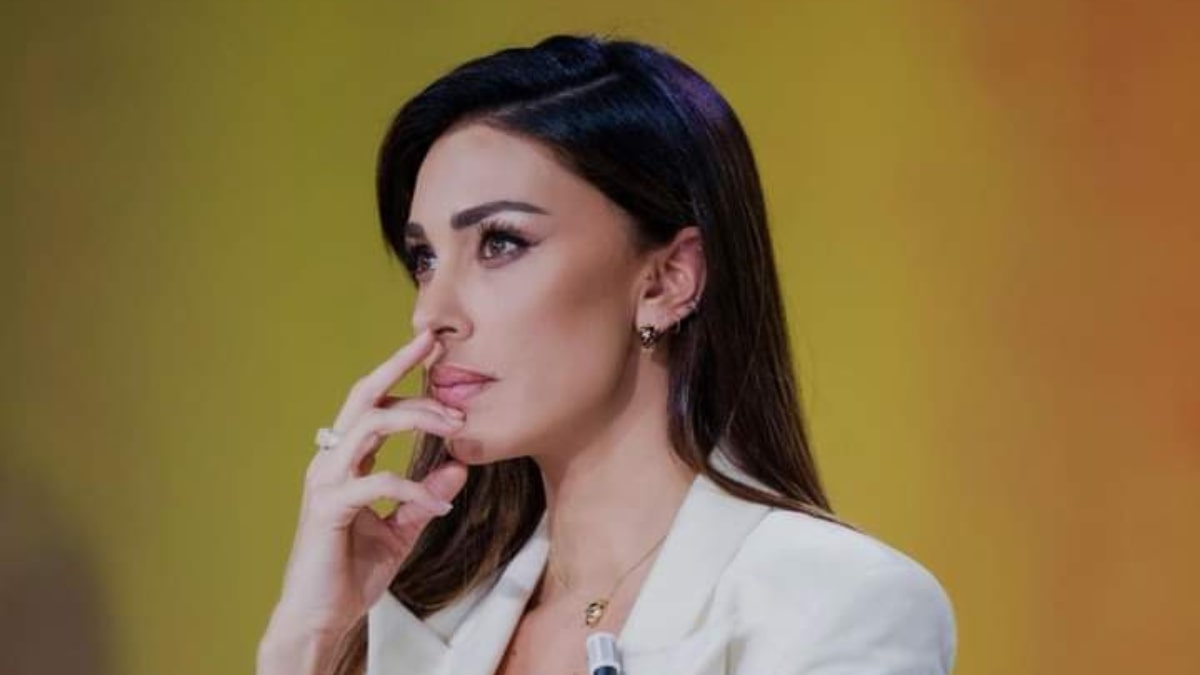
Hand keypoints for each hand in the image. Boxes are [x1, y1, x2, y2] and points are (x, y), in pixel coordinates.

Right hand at [263, 328, 468, 647]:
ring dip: (416, 417)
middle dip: (398, 365)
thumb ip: (424, 498)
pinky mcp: (327, 508)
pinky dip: (414, 488)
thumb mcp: (401, 529)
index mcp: (344, 460)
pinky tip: (439, 504)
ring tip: (454, 426)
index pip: (372, 402)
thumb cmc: (351, 572)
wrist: (319, 617)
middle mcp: (330, 461)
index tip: (432, 348)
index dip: (399, 372)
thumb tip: (459, 469)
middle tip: (436, 349)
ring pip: (369, 424)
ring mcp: (324, 481)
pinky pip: (376, 481)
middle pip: (363, 395)